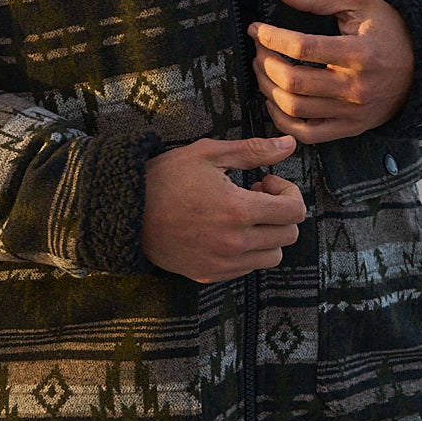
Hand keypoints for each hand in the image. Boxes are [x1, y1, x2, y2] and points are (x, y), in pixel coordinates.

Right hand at [142, 134, 305, 283]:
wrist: (127, 211)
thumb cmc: (166, 177)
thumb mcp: (209, 153)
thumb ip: (254, 150)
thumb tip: (290, 145)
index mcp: (239, 211)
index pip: (294, 211)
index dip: (288, 192)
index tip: (266, 181)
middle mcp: (235, 243)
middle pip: (289, 235)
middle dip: (280, 211)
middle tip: (256, 195)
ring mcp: (223, 264)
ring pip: (272, 256)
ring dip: (268, 234)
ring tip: (242, 214)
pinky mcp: (210, 275)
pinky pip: (248, 268)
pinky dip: (248, 250)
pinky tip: (227, 230)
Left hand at [247, 0, 414, 143]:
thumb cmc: (389, 29)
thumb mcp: (360, 3)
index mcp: (359, 54)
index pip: (303, 49)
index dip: (272, 37)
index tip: (257, 28)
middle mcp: (356, 88)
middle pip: (293, 82)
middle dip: (265, 62)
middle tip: (258, 47)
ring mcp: (353, 113)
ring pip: (294, 109)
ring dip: (268, 88)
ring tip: (262, 67)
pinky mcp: (350, 128)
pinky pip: (307, 134)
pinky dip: (282, 120)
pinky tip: (273, 100)